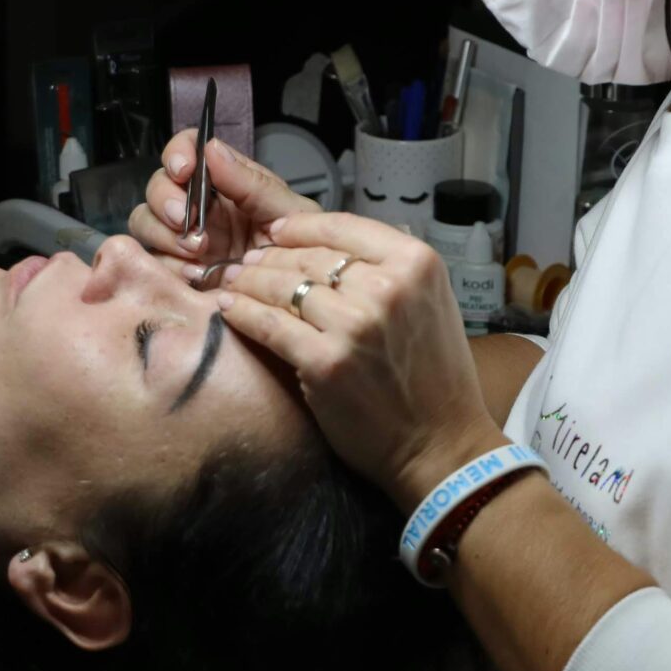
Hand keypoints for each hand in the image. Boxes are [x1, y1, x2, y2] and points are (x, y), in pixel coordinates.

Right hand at [127, 131, 321, 267]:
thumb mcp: (286, 213)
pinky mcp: (178, 271)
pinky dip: (169, 265)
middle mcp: (198, 206)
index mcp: (225, 182)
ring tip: (197, 251)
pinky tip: (196, 275)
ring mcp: (184, 239)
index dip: (178, 152)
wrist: (296, 300)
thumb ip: (251, 183)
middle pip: (157, 185)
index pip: (188, 149)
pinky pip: (152, 261)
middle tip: (186, 221)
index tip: (184, 170)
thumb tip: (211, 149)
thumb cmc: (300, 251)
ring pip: (145, 221)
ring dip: (162, 233)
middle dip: (165, 199)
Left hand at [212, 211, 501, 507]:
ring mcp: (355, 325)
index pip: (342, 226)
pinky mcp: (325, 362)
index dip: (299, 228)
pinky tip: (229, 308)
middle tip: (247, 262)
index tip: (276, 232)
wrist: (440, 444)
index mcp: (417, 263)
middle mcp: (388, 286)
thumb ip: (390, 269)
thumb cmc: (435, 377)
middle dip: (269, 257)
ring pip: (283, 286)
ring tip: (234, 282)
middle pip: (308, 256)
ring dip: (250, 282)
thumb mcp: (430, 301)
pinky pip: (269, 325)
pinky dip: (243, 313)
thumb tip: (329, 248)